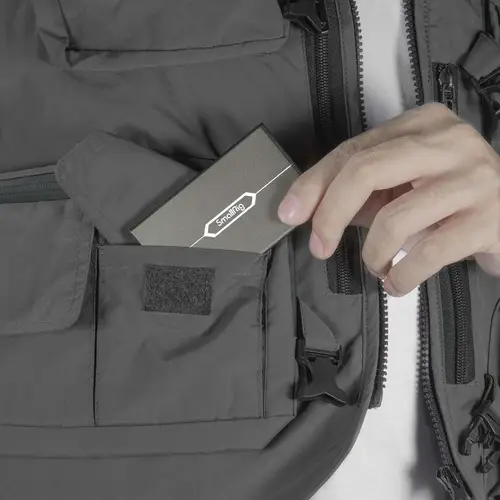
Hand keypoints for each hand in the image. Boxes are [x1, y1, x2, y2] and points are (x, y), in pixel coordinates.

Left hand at [278, 103, 499, 295]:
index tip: (290, 213)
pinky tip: (396, 282)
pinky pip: (427, 253)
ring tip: (377, 266)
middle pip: (366, 171)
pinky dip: (401, 276)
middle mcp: (449, 141)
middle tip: (320, 247)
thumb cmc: (449, 201)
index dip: (314, 184)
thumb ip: (360, 190)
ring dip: (373, 254)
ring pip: (394, 217)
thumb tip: (306, 208)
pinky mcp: (491, 218)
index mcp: (421, 124)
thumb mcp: (401, 185)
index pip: (353, 151)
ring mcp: (474, 178)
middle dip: (331, 215)